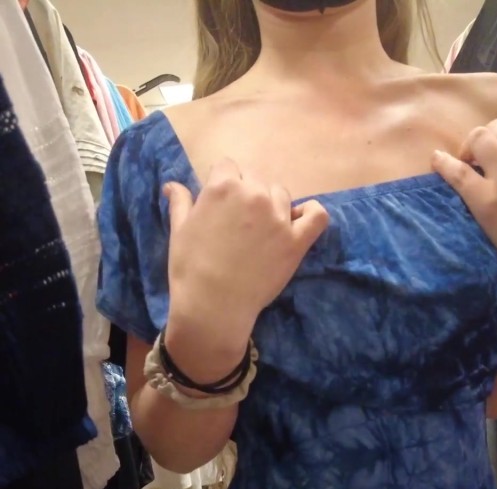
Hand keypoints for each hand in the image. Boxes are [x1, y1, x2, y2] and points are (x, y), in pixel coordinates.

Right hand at [163, 159, 328, 362]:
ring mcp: (279, 217)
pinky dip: (311, 213)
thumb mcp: (179, 231)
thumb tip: (172, 185)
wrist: (213, 306)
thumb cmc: (190, 268)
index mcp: (223, 186)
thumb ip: (181, 203)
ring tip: (261, 230)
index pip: (228, 167)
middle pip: (255, 179)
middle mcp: (254, 195)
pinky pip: (316, 215)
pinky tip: (299, 221)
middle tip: (239, 224)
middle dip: (246, 195)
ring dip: (272, 205)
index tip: (220, 206)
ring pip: (281, 194)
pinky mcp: (296, 241)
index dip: (222, 185)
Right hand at [432, 119, 496, 261]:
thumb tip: (470, 184)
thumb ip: (480, 205)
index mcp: (490, 200)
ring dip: (495, 136)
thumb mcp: (492, 231)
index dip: (444, 163)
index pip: (460, 172)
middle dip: (472, 144)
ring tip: (496, 152)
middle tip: (473, 160)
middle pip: (481, 137)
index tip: (437, 159)